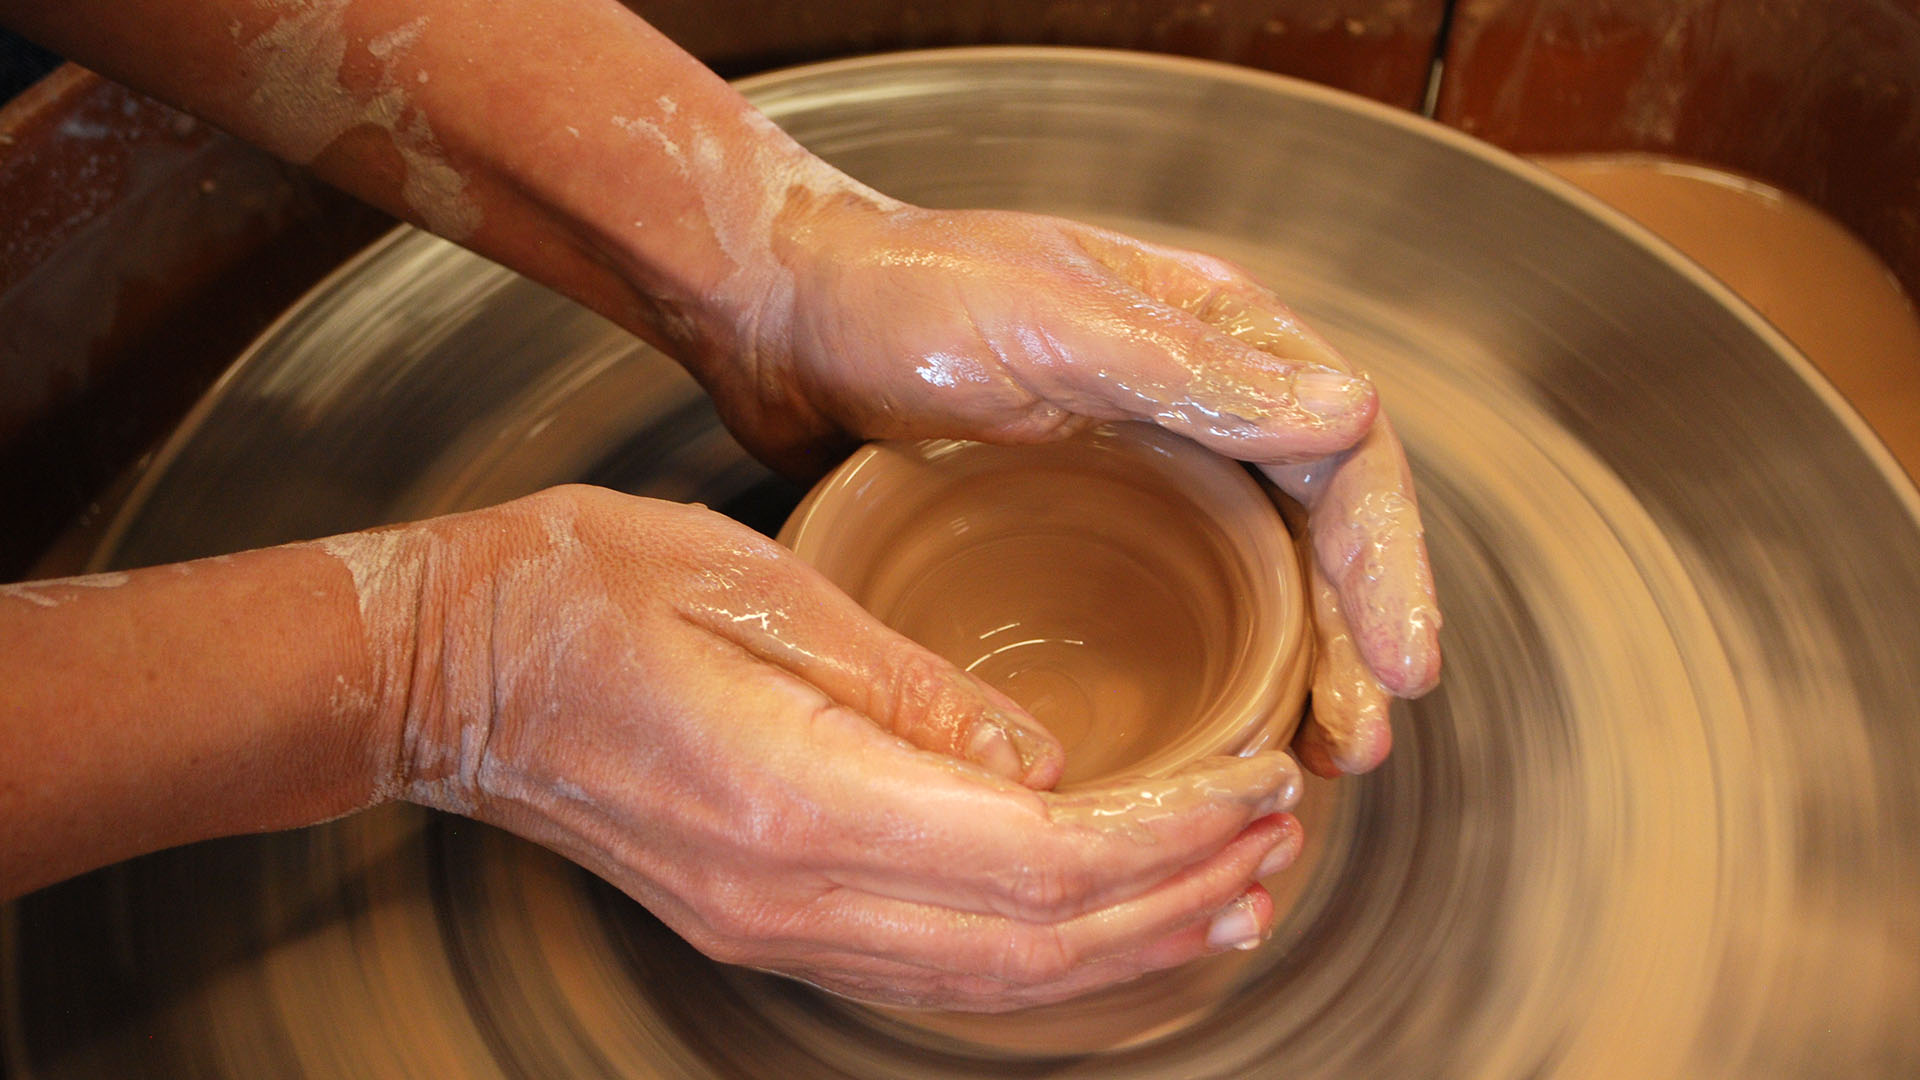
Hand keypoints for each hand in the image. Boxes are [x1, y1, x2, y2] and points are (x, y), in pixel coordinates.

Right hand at [357, 486, 1304, 1009]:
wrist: (444, 665)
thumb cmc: (582, 590)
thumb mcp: (760, 588)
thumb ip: (914, 689)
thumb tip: (1051, 762)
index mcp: (802, 804)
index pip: (1039, 857)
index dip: (1167, 834)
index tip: (1255, 784)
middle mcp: (794, 898)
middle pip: (1034, 945)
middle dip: (1175, 896)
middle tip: (1278, 840)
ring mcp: (773, 928)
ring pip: (989, 981)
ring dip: (1122, 944)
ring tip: (1230, 895)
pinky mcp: (761, 920)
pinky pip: (931, 970)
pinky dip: (1037, 957)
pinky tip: (1096, 927)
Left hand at [691, 195, 1440, 773]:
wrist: (783, 319)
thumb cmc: (900, 296)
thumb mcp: (1044, 324)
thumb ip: (1191, 371)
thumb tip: (1351, 413)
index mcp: (1217, 334)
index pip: (1346, 457)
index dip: (1387, 565)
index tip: (1401, 665)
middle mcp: (1203, 401)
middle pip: (1320, 534)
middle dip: (1355, 640)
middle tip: (1358, 745)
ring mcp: (1149, 466)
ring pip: (1263, 579)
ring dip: (1301, 668)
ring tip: (1317, 759)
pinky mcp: (1090, 524)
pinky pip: (1185, 601)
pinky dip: (1220, 667)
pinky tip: (1223, 732)